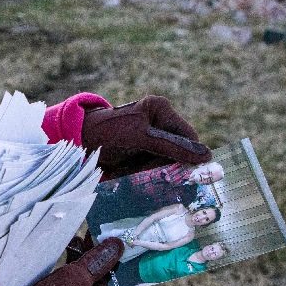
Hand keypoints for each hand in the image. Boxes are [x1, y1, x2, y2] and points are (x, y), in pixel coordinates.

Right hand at [8, 239, 123, 285]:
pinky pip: (70, 280)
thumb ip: (99, 259)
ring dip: (81, 257)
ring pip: (84, 276)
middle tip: (92, 231)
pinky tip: (68, 249)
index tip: (109, 235)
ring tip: (77, 238)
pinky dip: (70, 266)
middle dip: (95, 254)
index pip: (114, 277)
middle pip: (99, 276)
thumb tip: (117, 245)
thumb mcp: (80, 277)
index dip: (112, 255)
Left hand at [82, 96, 207, 175]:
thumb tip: (206, 156)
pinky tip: (135, 175)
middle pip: (179, 151)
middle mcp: (159, 123)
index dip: (189, 155)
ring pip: (167, 163)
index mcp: (161, 109)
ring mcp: (151, 140)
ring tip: (135, 170)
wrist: (79, 143)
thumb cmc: (108, 132)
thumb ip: (171, 146)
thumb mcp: (141, 137)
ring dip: (155, 172)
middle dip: (167, 165)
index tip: (184, 172)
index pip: (188, 135)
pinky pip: (154, 169)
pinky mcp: (142, 155)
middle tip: (150, 171)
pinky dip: (147, 175)